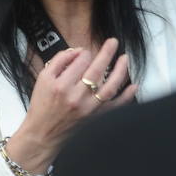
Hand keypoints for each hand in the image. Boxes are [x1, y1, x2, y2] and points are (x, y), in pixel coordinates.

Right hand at [15, 40, 137, 167]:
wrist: (43, 133)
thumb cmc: (42, 106)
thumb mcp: (42, 79)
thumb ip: (59, 61)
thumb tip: (77, 52)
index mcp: (61, 85)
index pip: (80, 62)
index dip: (83, 53)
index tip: (83, 54)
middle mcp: (75, 97)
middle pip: (96, 70)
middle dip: (107, 53)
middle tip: (113, 42)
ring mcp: (87, 109)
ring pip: (109, 87)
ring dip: (120, 71)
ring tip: (124, 59)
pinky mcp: (95, 118)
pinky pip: (115, 107)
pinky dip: (126, 96)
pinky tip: (133, 86)